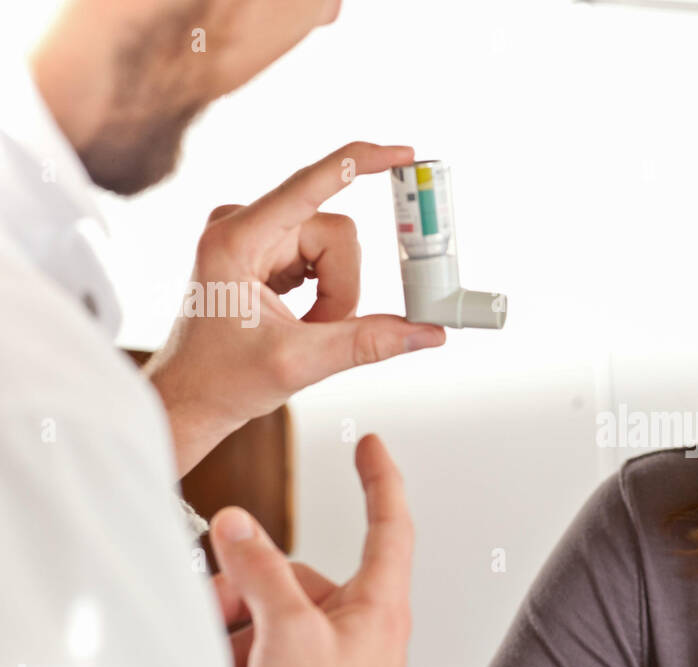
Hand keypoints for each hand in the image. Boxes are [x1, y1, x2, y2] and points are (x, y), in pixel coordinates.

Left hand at [145, 142, 447, 475]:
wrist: (188, 399)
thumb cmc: (221, 381)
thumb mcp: (299, 363)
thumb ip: (367, 343)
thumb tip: (426, 332)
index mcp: (236, 239)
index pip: (310, 184)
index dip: (361, 164)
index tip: (403, 153)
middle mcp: (242, 224)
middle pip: (336, 233)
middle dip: (342, 287)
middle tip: (320, 329)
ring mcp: (253, 234)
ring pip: (335, 248)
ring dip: (335, 295)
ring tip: (303, 329)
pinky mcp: (264, 248)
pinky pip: (323, 257)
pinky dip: (326, 293)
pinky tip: (299, 318)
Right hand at [208, 433, 412, 666]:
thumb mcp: (287, 633)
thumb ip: (262, 572)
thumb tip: (238, 526)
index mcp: (377, 604)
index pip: (388, 524)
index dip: (379, 478)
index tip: (370, 443)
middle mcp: (357, 626)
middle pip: (292, 577)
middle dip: (245, 595)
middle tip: (219, 619)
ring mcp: (327, 659)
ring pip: (265, 617)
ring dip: (234, 638)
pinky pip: (259, 656)